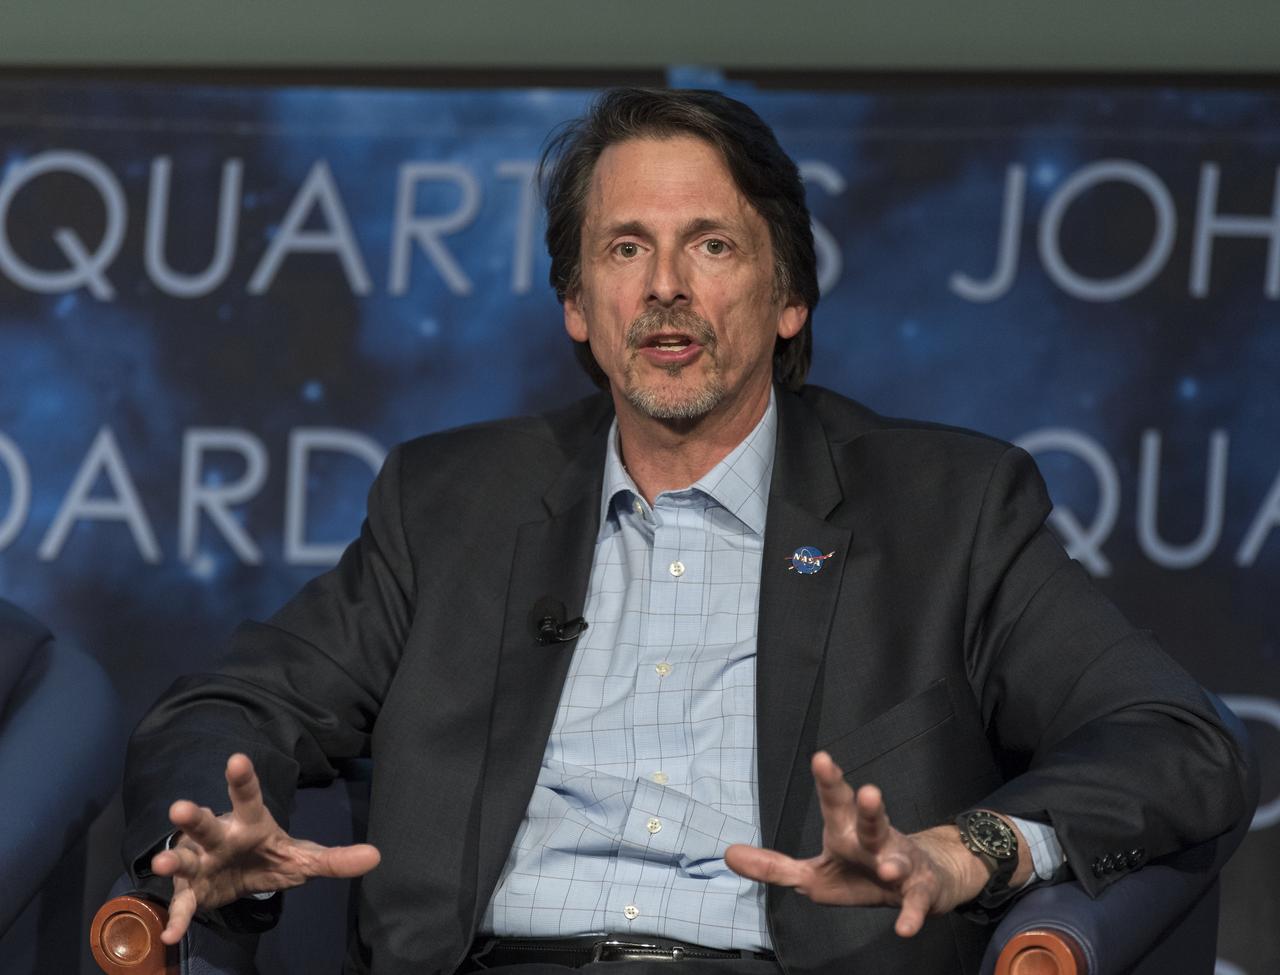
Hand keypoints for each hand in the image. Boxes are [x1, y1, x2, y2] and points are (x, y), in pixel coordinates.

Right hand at [149, 753, 380, 944]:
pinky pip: (183, 905)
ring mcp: (201, 863)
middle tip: (179, 807)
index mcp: (250, 823)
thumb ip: (336, 859)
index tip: (237, 759)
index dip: (242, 779)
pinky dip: (177, 918)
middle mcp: (220, 838)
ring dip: (173, 862)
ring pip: (185, 859)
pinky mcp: (193, 892)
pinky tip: (170, 935)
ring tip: (162, 864)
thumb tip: (376, 856)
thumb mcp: (305, 859)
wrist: (239, 880)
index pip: (248, 797)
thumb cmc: (269, 857)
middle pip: (206, 824)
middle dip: (194, 816)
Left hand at [725, 751, 991, 936]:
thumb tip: (729, 854)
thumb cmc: (861, 871)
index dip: (829, 781)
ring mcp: (900, 864)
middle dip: (870, 807)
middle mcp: (875, 840)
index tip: (821, 757)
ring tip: (885, 866)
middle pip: (872, 819)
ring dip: (892, 861)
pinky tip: (904, 928)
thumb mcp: (814, 873)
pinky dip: (912, 915)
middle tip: (867, 791)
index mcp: (848, 831)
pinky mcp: (919, 892)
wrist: (924, 882)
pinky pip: (916, 904)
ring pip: (897, 857)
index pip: (835, 801)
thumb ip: (773, 866)